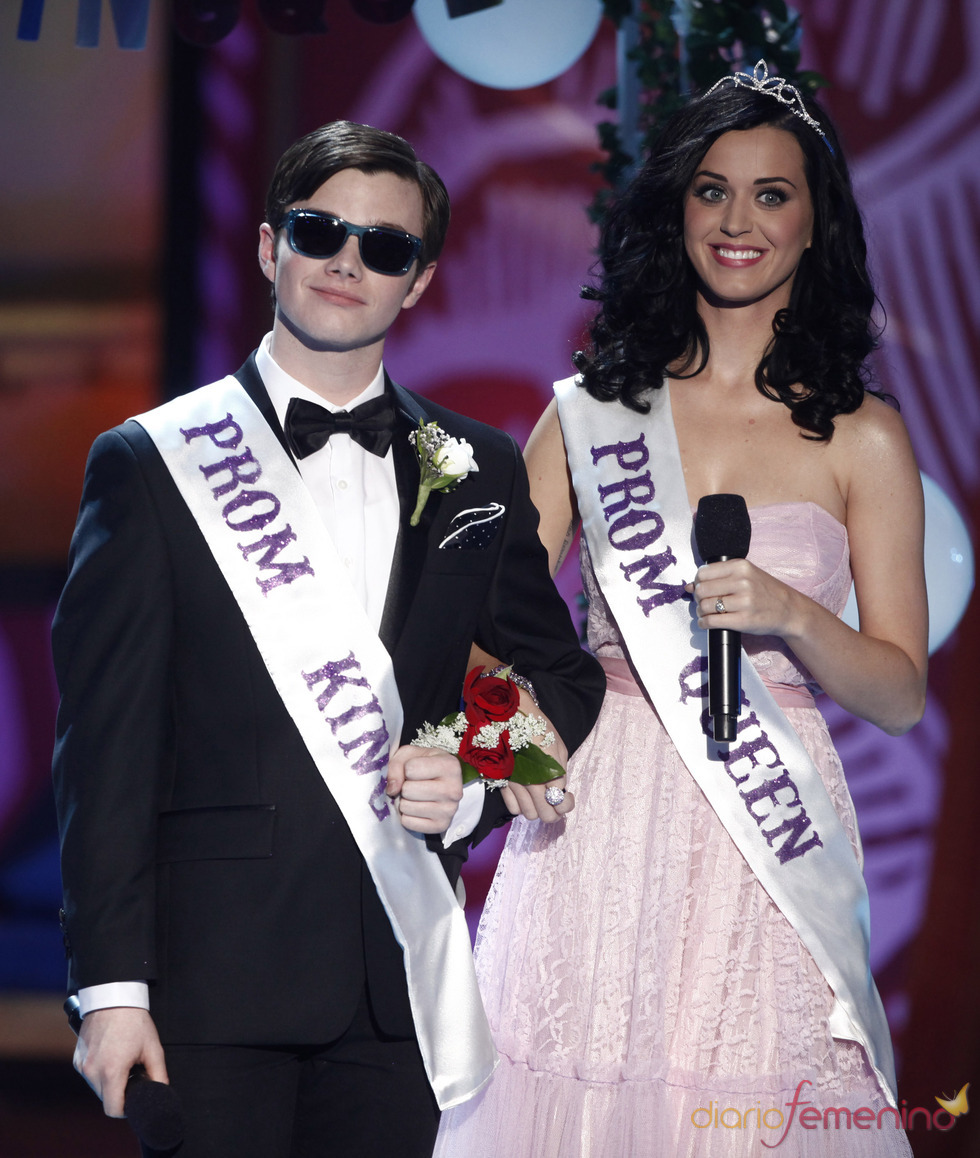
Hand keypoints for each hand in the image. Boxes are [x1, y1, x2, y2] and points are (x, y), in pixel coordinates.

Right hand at [74, 1007, 166, 1117]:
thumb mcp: (153, 1047)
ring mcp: (82, 1066)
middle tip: (132, 1075)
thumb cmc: (134, 1021)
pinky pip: (89, 1075)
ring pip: (97, 1088)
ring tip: (121, 1062)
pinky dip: (100, 1073)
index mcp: (111, 1072)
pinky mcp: (77, 1059)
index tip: (135, 1098)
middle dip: (119, 1093)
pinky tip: (111, 1055)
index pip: (113, 1109)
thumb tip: (161, 1091)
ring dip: (109, 1083)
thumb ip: (158, 1074)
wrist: (113, 998)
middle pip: (106, 1099)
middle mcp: (92, 1072)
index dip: (126, 1108)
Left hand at [386, 745, 463, 833]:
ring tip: (416, 796)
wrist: (439, 783)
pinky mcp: (441, 826)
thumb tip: (393, 790)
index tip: (416, 769)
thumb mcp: (409, 755)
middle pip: (408, 790)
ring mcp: (449, 810)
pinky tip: (417, 808)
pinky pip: (408, 823)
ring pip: (407, 807)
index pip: (410, 768)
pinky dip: (407, 816)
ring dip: (405, 801)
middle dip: (405, 786)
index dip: (407, 768)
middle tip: (415, 784)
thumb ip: (396, 765)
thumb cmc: (423, 765)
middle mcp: (454, 789)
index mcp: (450, 766)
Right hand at [499, 692, 571, 821]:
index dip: (568, 804)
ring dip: (538, 810)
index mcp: (548, 772)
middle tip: (557, 802)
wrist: (511, 716)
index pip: (561, 804)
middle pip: (546, 815)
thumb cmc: (538, 728)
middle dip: (555, 813)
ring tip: (541, 798)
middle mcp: (531, 782)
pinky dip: (521, 807)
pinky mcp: (502, 782)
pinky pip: (512, 807)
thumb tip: (560, 789)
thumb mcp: (559, 747)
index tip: (568, 796)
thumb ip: (561, 771)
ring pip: (529, 814)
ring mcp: (515, 784)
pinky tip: (526, 795)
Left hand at [687, 558, 799, 638]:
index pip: (703, 572)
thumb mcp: (746, 576)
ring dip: (701, 611)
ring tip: (706, 612)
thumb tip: (689, 586)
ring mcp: (744, 601)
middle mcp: (742, 582)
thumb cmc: (766, 592)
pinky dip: (704, 623)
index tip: (702, 587)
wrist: (789, 610)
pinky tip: (707, 622)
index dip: (698, 582)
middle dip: (698, 597)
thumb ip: (719, 577)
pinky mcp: (743, 620)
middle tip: (703, 601)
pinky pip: (712, 621)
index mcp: (741, 566)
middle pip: (702, 589)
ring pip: (705, 606)